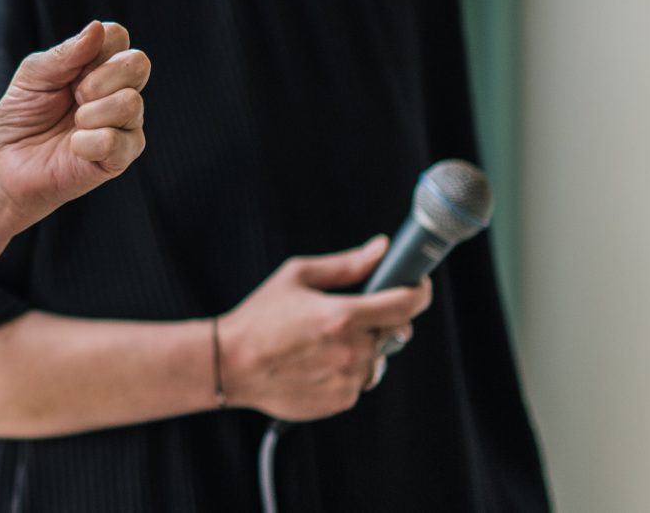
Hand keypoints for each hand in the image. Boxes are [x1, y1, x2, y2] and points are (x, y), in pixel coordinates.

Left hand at [0, 21, 149, 236]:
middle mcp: (117, 91)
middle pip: (138, 63)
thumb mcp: (33, 75)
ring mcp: (122, 125)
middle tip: (74, 95)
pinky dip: (89, 142)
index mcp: (97, 66)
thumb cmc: (21, 116)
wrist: (5, 164)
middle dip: (100, 77)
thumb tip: (97, 28)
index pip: (118, 36)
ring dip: (92, 113)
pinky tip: (74, 147)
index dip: (96, 46)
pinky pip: (119, 142)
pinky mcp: (119, 158)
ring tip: (73, 124)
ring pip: (131, 103)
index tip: (69, 69)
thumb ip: (65, 53)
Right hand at [216, 236, 433, 420]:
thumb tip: (380, 249)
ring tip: (325, 341)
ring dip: (364, 347)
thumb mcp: (297, 276)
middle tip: (350, 314)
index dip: (418, 291)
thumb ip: (346, 265)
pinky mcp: (342, 400)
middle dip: (382, 319)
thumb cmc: (259, 318)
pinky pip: (361, 381)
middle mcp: (352, 350)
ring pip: (379, 358)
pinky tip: (317, 361)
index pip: (406, 304)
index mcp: (343, 316)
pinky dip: (348, 370)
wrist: (232, 364)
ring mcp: (349, 379)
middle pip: (396, 331)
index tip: (417, 285)